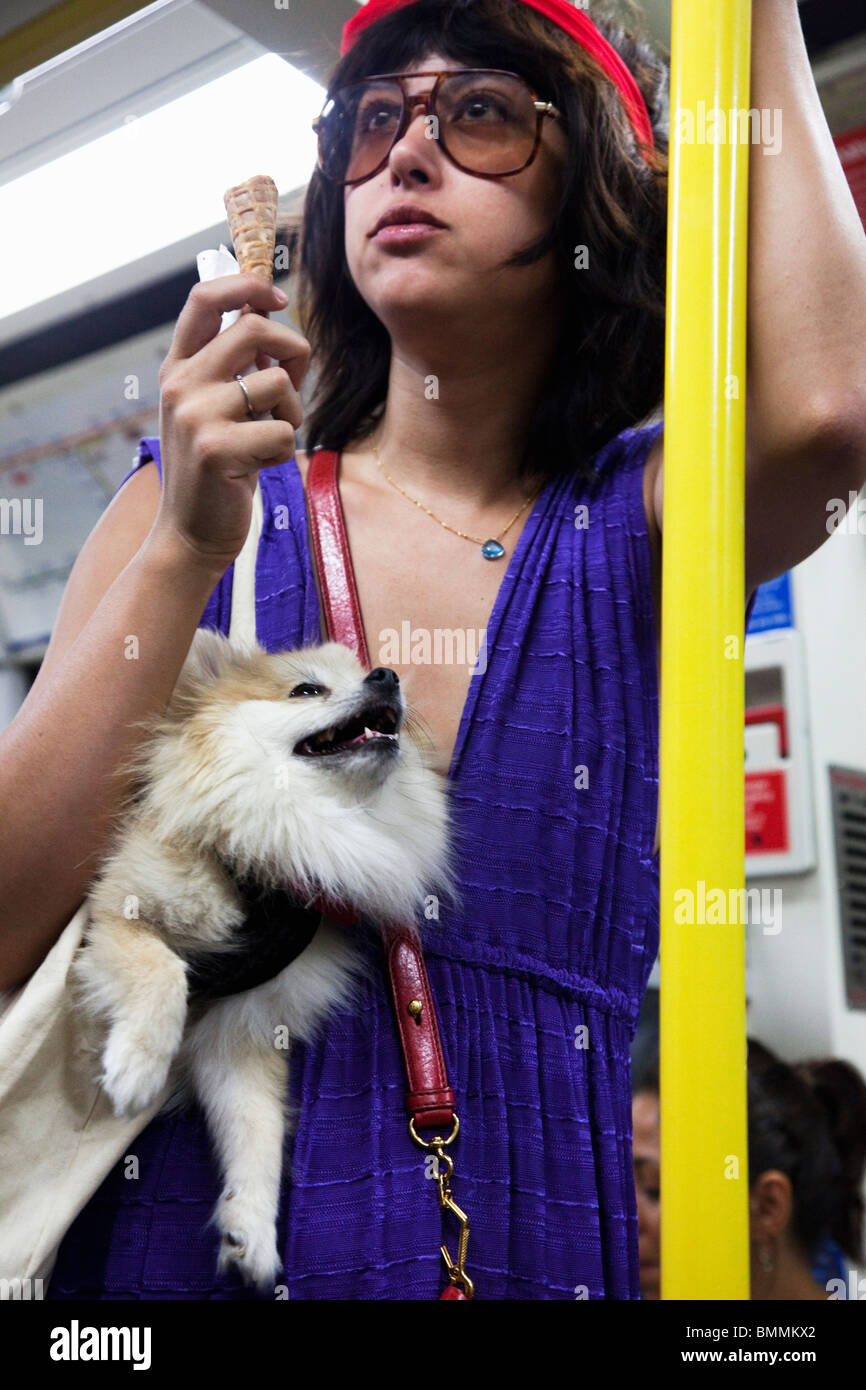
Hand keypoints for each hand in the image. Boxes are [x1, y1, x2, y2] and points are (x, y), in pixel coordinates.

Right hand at [152, 273, 310, 573]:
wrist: (189, 533)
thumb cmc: (216, 467)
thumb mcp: (212, 407)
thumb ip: (230, 364)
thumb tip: (265, 310)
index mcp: (177, 367)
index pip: (205, 298)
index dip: (247, 285)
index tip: (277, 297)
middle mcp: (179, 383)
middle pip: (254, 329)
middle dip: (294, 351)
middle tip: (295, 384)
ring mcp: (194, 415)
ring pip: (276, 383)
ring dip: (293, 411)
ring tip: (271, 437)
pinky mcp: (215, 449)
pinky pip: (282, 430)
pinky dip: (285, 450)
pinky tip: (260, 466)